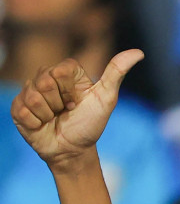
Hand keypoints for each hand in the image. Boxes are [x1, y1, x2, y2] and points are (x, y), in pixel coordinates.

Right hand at [10, 49, 142, 169]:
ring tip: (54, 118)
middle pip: (46, 81)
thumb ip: (116, 73)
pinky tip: (42, 125)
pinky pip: (23, 111)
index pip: (62, 69)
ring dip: (48, 114)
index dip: (71, 90)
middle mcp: (45, 78)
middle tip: (66, 111)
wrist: (74, 151)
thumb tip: (138, 52)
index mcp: (66, 73)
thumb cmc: (90, 124)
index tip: (77, 102)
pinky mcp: (18, 108)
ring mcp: (29, 92)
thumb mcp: (106, 99)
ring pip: (34, 97)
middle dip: (60, 102)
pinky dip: (37, 123)